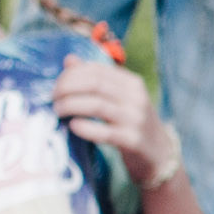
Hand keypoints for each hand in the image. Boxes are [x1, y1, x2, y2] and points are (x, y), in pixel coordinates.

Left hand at [54, 56, 174, 185]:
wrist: (159, 154)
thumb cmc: (132, 123)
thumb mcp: (120, 97)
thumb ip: (96, 79)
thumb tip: (69, 60)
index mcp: (132, 83)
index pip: (96, 70)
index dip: (71, 75)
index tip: (56, 85)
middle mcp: (137, 98)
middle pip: (95, 85)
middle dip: (67, 89)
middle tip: (53, 98)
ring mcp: (136, 119)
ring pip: (96, 105)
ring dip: (70, 106)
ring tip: (57, 111)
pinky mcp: (133, 140)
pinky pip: (104, 132)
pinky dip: (84, 127)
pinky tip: (73, 126)